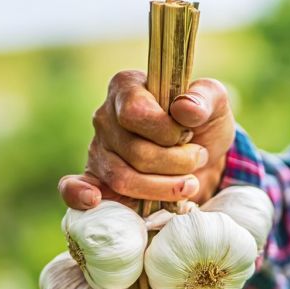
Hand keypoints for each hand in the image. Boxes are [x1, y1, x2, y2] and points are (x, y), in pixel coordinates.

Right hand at [59, 70, 234, 209]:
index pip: (136, 112)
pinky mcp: (97, 178)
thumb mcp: (215, 104)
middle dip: (177, 163)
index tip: (189, 134)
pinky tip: (94, 201)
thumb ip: (205, 98)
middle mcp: (105, 117)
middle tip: (197, 159)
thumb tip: (184, 109)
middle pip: (135, 152)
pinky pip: (74, 187)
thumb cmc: (203, 124)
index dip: (166, 131)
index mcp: (127, 87)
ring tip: (187, 183)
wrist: (203, 158)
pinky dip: (80, 196)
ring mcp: (99, 149)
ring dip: (163, 188)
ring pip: (122, 178)